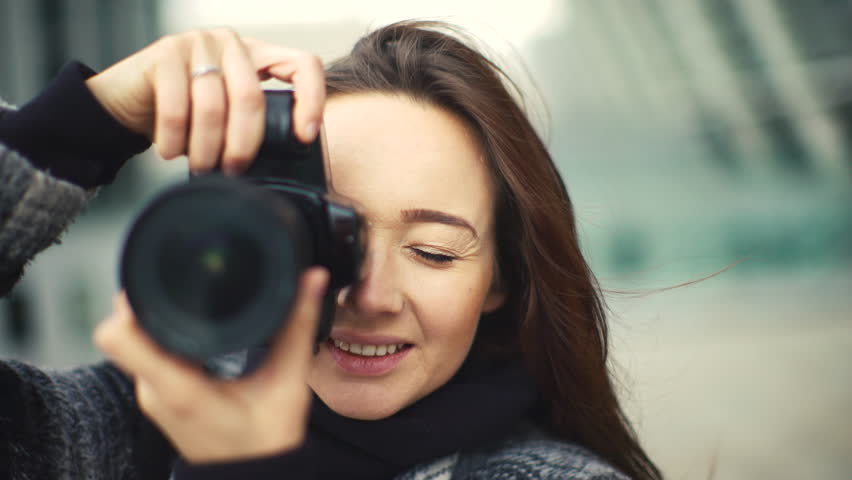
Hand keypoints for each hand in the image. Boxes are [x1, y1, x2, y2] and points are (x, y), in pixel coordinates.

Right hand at [84, 28, 324, 174]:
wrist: (128, 102)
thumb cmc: (186, 115)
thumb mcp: (229, 116)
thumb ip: (254, 124)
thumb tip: (283, 159)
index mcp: (258, 56)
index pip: (302, 64)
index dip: (311, 100)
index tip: (304, 137)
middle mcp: (232, 44)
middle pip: (252, 98)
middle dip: (244, 144)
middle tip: (233, 171)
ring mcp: (198, 43)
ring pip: (213, 106)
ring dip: (206, 148)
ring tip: (200, 167)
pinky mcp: (164, 53)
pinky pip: (176, 106)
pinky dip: (174, 138)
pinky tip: (170, 152)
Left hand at [93, 267, 328, 462]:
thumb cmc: (266, 443)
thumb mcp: (289, 383)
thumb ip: (298, 327)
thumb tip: (311, 279)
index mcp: (179, 388)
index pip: (119, 335)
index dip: (133, 300)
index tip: (162, 278)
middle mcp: (154, 391)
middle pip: (123, 329)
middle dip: (149, 299)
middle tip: (186, 284)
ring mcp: (151, 396)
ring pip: (131, 340)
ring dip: (153, 317)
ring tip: (190, 301)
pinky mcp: (156, 397)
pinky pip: (142, 353)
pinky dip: (159, 334)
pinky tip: (191, 326)